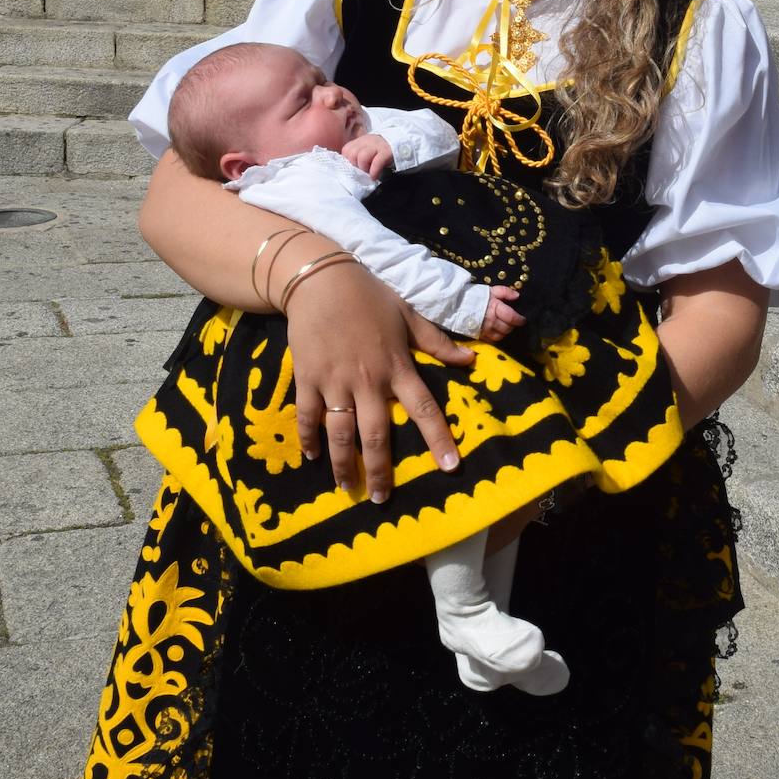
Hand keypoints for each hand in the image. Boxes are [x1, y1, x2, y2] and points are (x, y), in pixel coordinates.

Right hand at [286, 261, 473, 501]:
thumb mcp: (409, 314)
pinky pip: (308, 416)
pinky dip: (309, 439)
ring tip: (346, 489)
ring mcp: (336, 381)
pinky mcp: (308, 378)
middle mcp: (369, 381)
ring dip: (343, 465)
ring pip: (341, 433)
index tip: (450, 467)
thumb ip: (438, 343)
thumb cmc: (369, 295)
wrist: (320, 278)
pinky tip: (312, 458)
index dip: (439, 439)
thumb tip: (471, 359)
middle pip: (377, 435)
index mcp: (398, 366)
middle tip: (380, 499)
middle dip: (379, 471)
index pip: (425, 409)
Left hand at [341, 132, 392, 177]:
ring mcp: (377, 145)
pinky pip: (376, 162)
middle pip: (352, 154)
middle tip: (363, 171)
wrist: (403, 142)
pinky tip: (375, 176)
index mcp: (361, 141)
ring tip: (369, 173)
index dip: (349, 162)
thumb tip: (349, 168)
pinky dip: (374, 171)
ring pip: (362, 157)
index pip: (346, 151)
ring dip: (364, 168)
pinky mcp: (387, 152)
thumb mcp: (368, 150)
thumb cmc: (383, 152)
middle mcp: (367, 141)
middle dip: (356, 166)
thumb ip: (358, 155)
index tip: (356, 168)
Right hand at [479, 285, 525, 342]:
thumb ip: (505, 292)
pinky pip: (492, 340)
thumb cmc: (475, 296)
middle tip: (513, 321)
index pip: (512, 318)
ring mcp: (484, 330)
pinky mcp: (479, 336)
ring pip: (501, 336)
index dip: (520, 319)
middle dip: (512, 325)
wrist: (456, 304)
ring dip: (505, 332)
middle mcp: (490, 321)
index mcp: (495, 309)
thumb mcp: (491, 290)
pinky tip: (496, 331)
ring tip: (504, 326)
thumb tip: (517, 296)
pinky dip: (496, 337)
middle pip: (507, 328)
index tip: (522, 319)